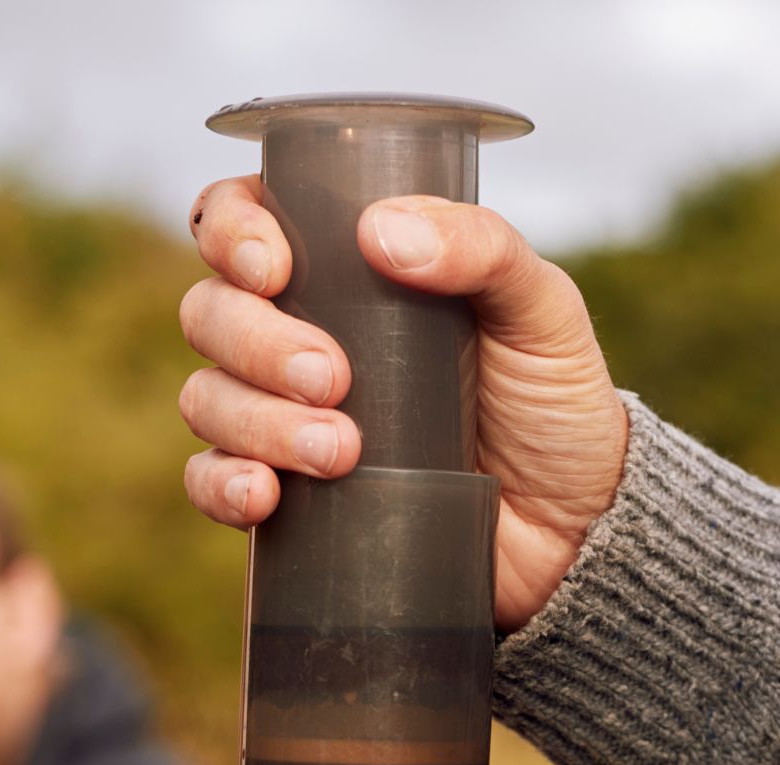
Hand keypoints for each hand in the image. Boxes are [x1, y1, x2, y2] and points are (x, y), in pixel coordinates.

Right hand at [178, 178, 628, 632]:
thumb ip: (485, 251)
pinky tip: (265, 495)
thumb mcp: (542, 312)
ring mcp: (289, 420)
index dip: (233, 230)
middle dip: (257, 342)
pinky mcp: (291, 498)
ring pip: (208, 398)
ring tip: (338, 450)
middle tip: (334, 379)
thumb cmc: (554, 405)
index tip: (273, 268)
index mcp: (351, 273)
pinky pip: (211, 483)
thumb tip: (383, 231)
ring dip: (255, 420)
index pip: (246, 222)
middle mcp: (302, 338)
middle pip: (213, 312)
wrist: (570, 526)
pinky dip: (222, 485)